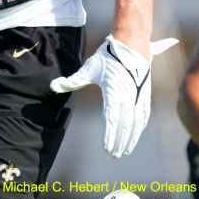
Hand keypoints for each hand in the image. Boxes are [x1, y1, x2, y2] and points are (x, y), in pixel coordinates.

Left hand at [49, 35, 177, 156]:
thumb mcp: (89, 68)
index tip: (106, 148)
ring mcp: (138, 95)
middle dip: (119, 141)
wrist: (132, 44)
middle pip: (125, 124)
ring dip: (131, 137)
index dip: (109, 135)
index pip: (111, 118)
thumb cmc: (108, 57)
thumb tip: (53, 86)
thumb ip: (72, 80)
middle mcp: (128, 96)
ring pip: (136, 122)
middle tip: (114, 154)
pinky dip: (140, 126)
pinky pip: (143, 114)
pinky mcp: (144, 93)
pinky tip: (137, 134)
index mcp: (114, 92)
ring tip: (125, 149)